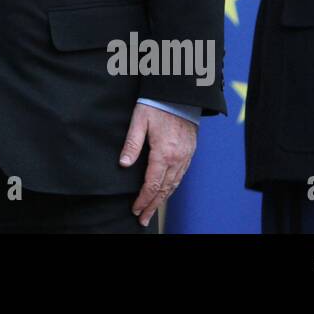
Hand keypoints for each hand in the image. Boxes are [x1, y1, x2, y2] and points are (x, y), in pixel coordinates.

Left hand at [118, 102, 197, 227]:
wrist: (180, 94)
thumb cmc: (157, 105)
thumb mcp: (139, 121)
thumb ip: (131, 144)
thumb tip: (123, 165)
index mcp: (164, 153)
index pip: (152, 184)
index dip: (143, 199)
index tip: (135, 209)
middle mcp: (177, 158)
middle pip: (164, 189)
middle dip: (152, 206)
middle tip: (143, 219)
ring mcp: (186, 156)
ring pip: (174, 184)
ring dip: (163, 199)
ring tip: (153, 210)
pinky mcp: (190, 152)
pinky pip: (181, 176)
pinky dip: (173, 187)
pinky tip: (166, 192)